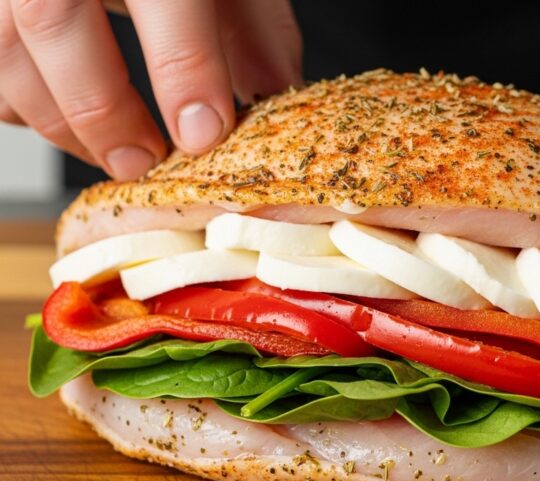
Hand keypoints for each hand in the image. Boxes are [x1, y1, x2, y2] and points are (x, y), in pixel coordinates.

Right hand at [0, 0, 301, 179]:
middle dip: (103, 109)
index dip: (184, 67)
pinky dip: (25, 108)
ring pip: (8, 51)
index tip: (205, 132)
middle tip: (149, 163)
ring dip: (62, 122)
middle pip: (55, 20)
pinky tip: (74, 125)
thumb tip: (275, 95)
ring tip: (120, 156)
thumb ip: (253, 25)